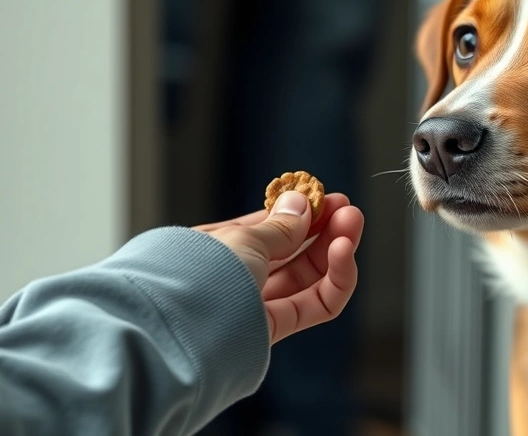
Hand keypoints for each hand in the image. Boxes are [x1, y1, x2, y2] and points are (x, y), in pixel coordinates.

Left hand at [193, 191, 362, 343]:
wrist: (176, 328)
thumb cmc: (198, 273)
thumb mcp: (242, 237)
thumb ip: (280, 225)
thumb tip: (301, 203)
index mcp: (216, 248)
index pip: (265, 229)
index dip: (299, 214)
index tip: (327, 198)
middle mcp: (233, 278)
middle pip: (290, 254)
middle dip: (323, 230)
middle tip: (348, 210)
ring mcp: (252, 305)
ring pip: (306, 279)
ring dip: (334, 251)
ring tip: (352, 224)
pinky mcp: (270, 330)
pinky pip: (312, 305)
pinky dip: (334, 280)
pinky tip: (343, 252)